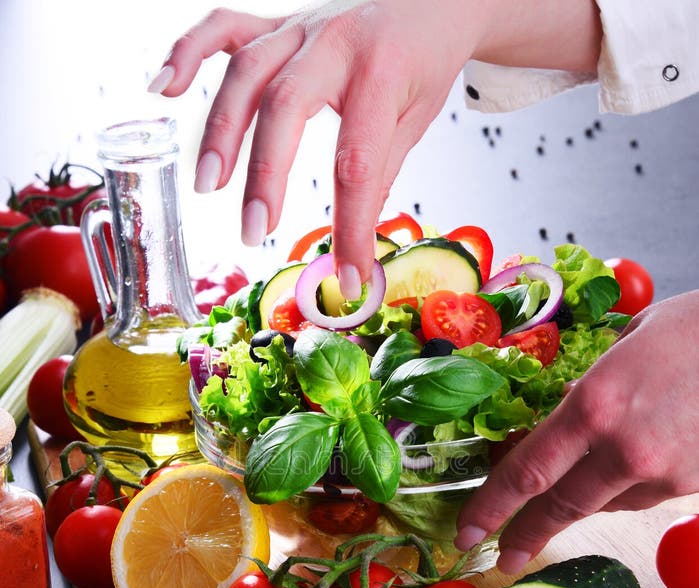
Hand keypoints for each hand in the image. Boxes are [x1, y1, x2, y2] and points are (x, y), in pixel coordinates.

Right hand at [149, 1, 600, 297]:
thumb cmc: (422, 60)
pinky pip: (223, 28)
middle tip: (255, 232)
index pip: (358, 163)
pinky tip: (161, 89)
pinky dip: (188, 54)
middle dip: (265, 173)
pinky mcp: (274, 22)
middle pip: (286, 105)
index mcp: (381, 73)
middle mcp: (334, 42)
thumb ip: (376, 176)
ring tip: (207, 184)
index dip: (351, 229)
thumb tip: (353, 247)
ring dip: (220, 129)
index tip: (349, 280)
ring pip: (246, 71)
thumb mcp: (413, 120)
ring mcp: (298, 27)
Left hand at [455, 291, 698, 572]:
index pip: (527, 472)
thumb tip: (565, 412)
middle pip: (560, 508)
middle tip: (503, 557)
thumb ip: (587, 389)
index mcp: (594, 407)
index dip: (491, 507)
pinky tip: (633, 460)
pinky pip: (643, 496)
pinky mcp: (692, 485)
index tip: (467, 532)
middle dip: (526, 535)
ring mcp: (663, 473)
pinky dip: (625, 486)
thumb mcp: (624, 346)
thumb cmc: (694, 328)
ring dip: (584, 497)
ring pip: (605, 504)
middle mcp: (623, 449)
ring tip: (584, 476)